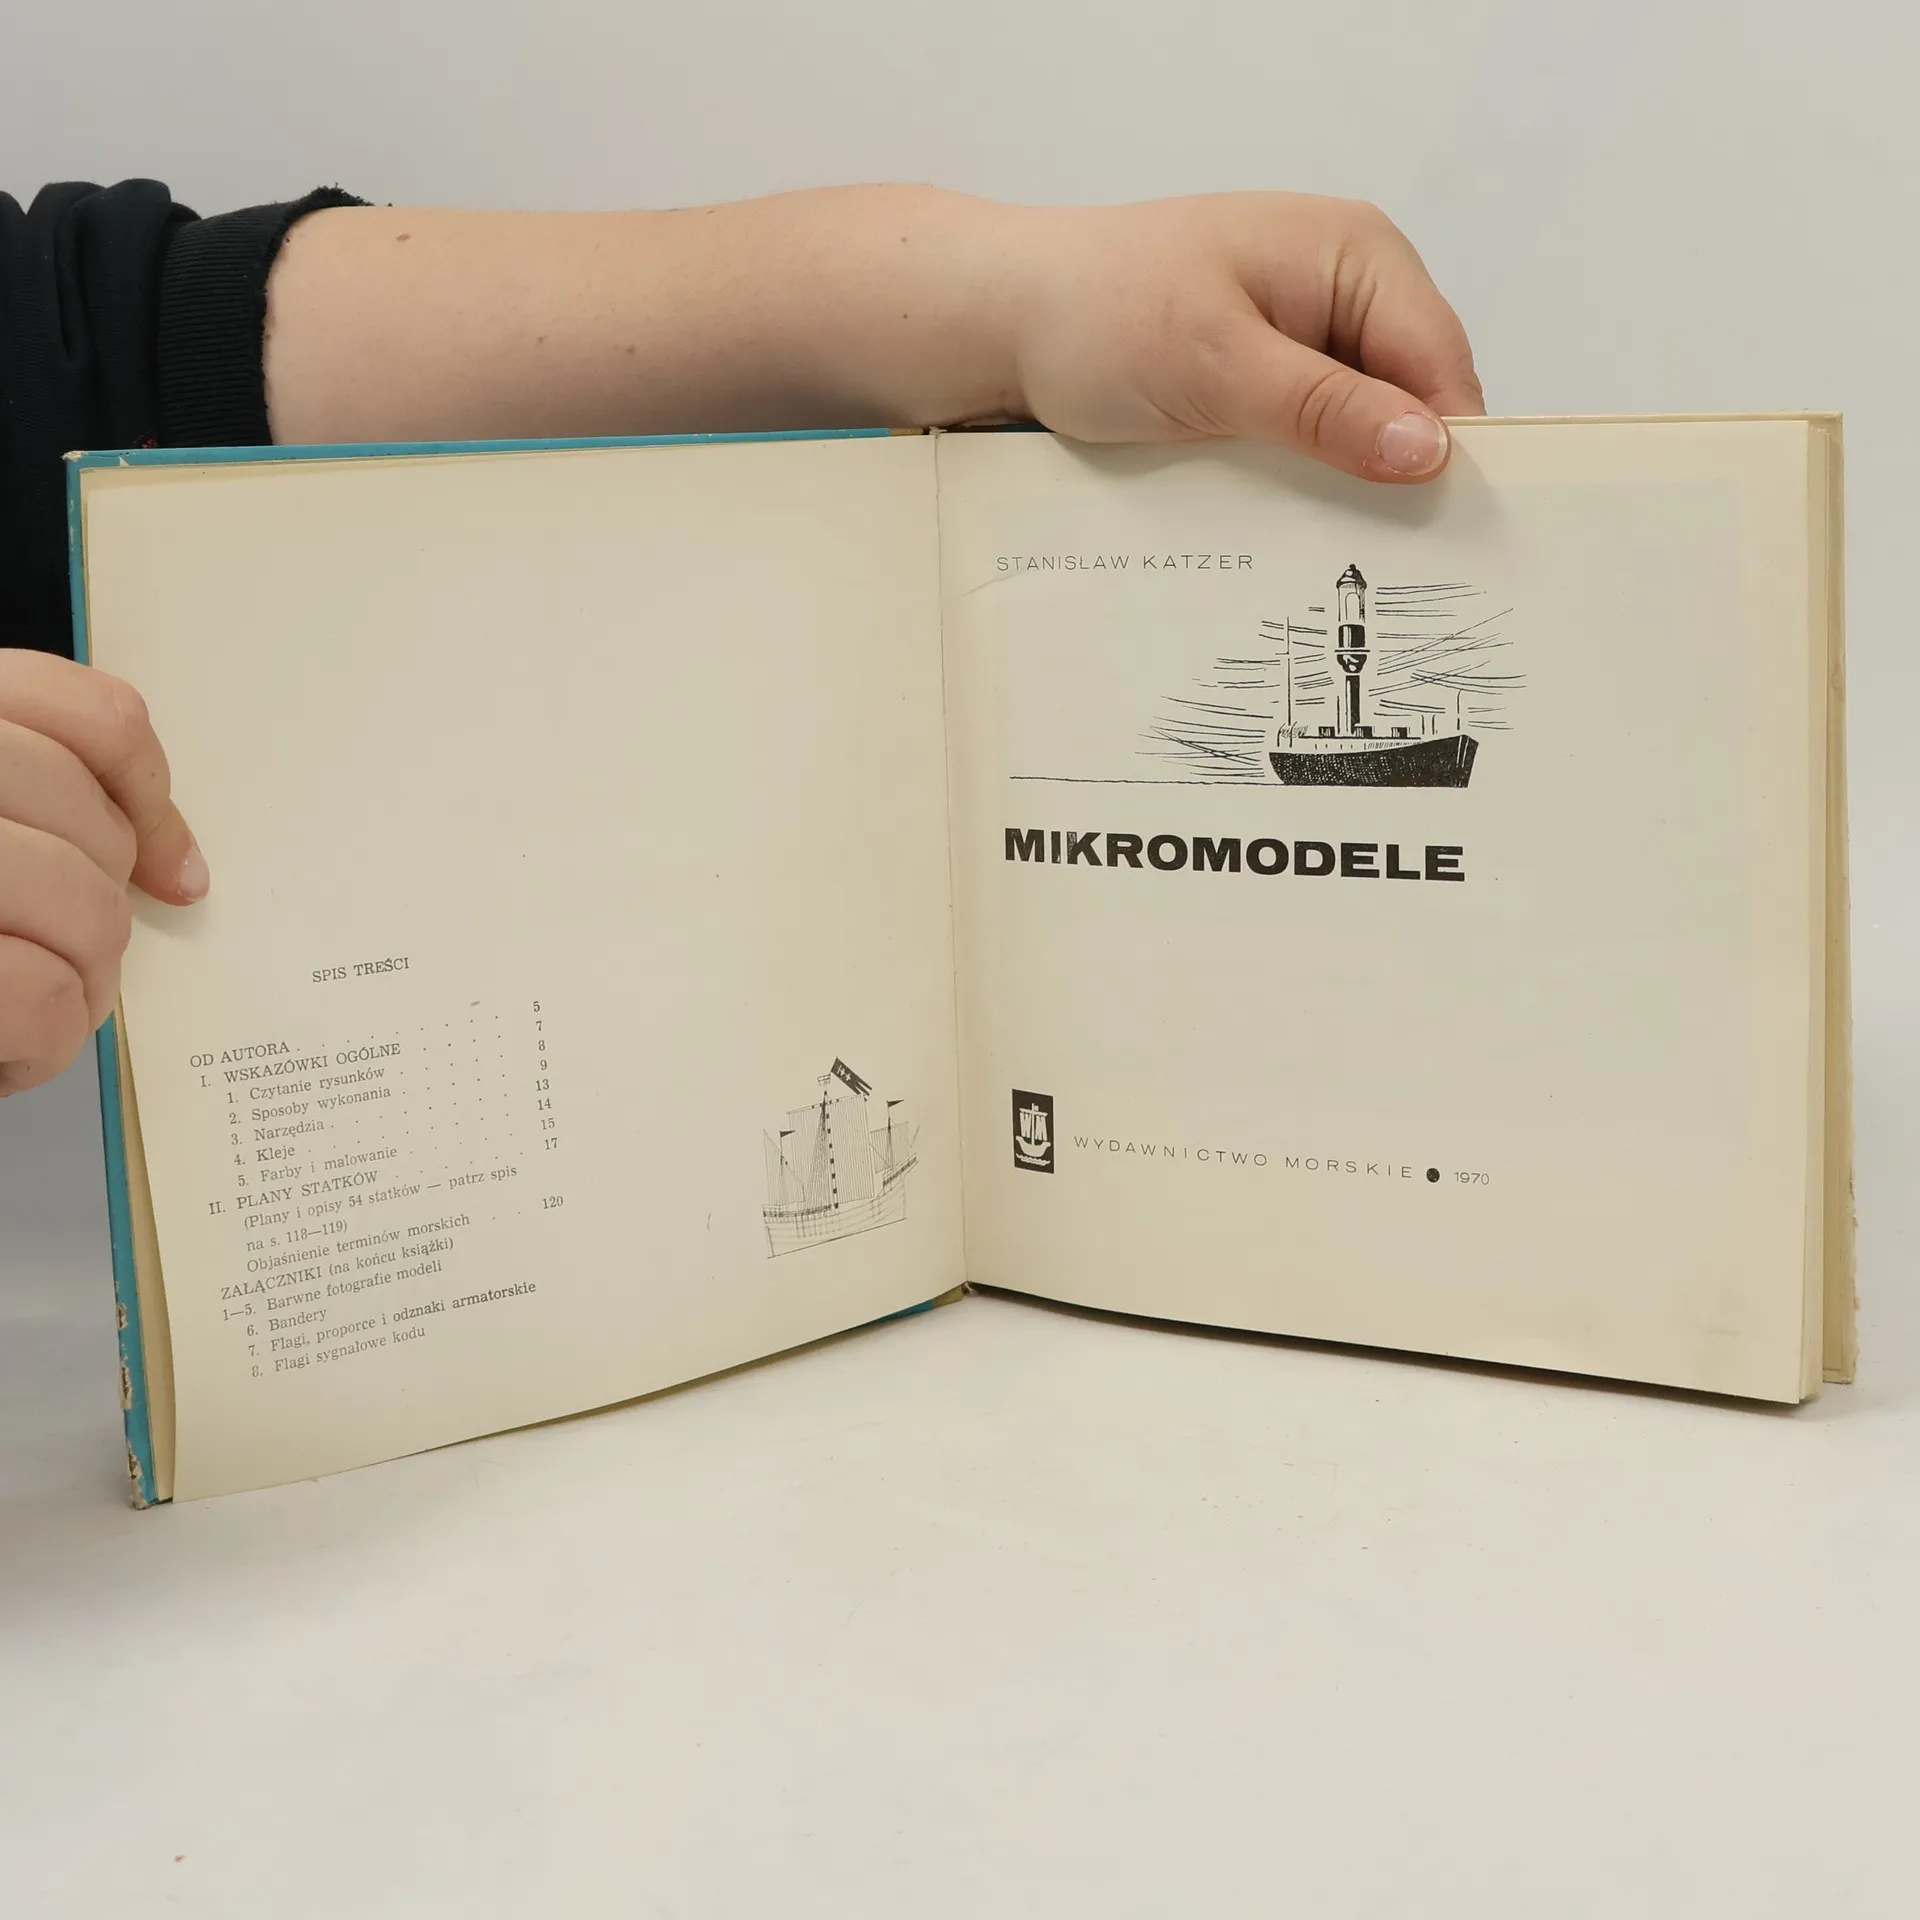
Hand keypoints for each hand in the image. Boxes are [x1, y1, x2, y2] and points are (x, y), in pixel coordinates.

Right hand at [0, 653, 205, 1094]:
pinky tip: (12, 1039)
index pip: (94, 719)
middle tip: (66, 950)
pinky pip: (43, 994)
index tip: (165, 863)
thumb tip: (175, 865)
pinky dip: (49, 1033)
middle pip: (96, 831)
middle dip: (107, 908)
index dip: (147, 791)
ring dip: (86, 976)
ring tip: (35, 996)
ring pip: (86, 909)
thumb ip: (42, 806)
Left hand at [259, 187, 1480, 488]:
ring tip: (1334, 583)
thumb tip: (1431, 450)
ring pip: (1353, 446)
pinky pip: (1297, 458)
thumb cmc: (1087, 313)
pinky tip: (1277, 554)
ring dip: (1339, 505)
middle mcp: (1336, 298)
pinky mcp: (1248, 396)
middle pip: (1408, 413)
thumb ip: (1323, 409)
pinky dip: (1290, 502)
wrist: (984, 327)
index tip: (1449, 552)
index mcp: (1353, 257)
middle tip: (1390, 590)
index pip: (1445, 371)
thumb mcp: (1213, 363)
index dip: (1451, 462)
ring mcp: (1292, 349)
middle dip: (1396, 490)